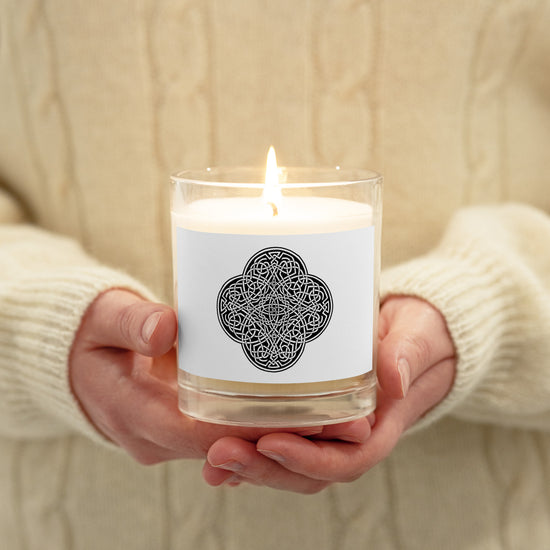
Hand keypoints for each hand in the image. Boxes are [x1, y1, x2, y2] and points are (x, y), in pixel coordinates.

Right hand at [69, 289, 369, 463]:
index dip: (256, 430)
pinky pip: (228, 436)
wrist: (79, 361)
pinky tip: (301, 410)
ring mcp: (171, 438)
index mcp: (135, 414)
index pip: (204, 434)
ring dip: (281, 437)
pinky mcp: (184, 428)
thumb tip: (165, 328)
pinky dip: (262, 428)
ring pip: (234, 448)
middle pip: (229, 448)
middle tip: (343, 420)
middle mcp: (157, 438)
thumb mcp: (104, 318)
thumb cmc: (92, 336)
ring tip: (338, 415)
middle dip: (284, 438)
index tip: (305, 416)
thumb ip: (131, 321)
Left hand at [202, 296, 455, 492]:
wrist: (414, 335)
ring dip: (250, 463)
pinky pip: (281, 437)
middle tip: (220, 453)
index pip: (346, 460)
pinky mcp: (313, 415)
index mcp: (380, 426)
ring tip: (210, 455)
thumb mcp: (417, 337)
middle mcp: (352, 437)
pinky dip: (251, 447)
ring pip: (289, 462)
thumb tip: (393, 377)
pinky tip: (218, 442)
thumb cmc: (418, 336)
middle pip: (307, 471)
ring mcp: (330, 430)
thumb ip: (407, 355)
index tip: (270, 443)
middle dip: (263, 468)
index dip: (308, 460)